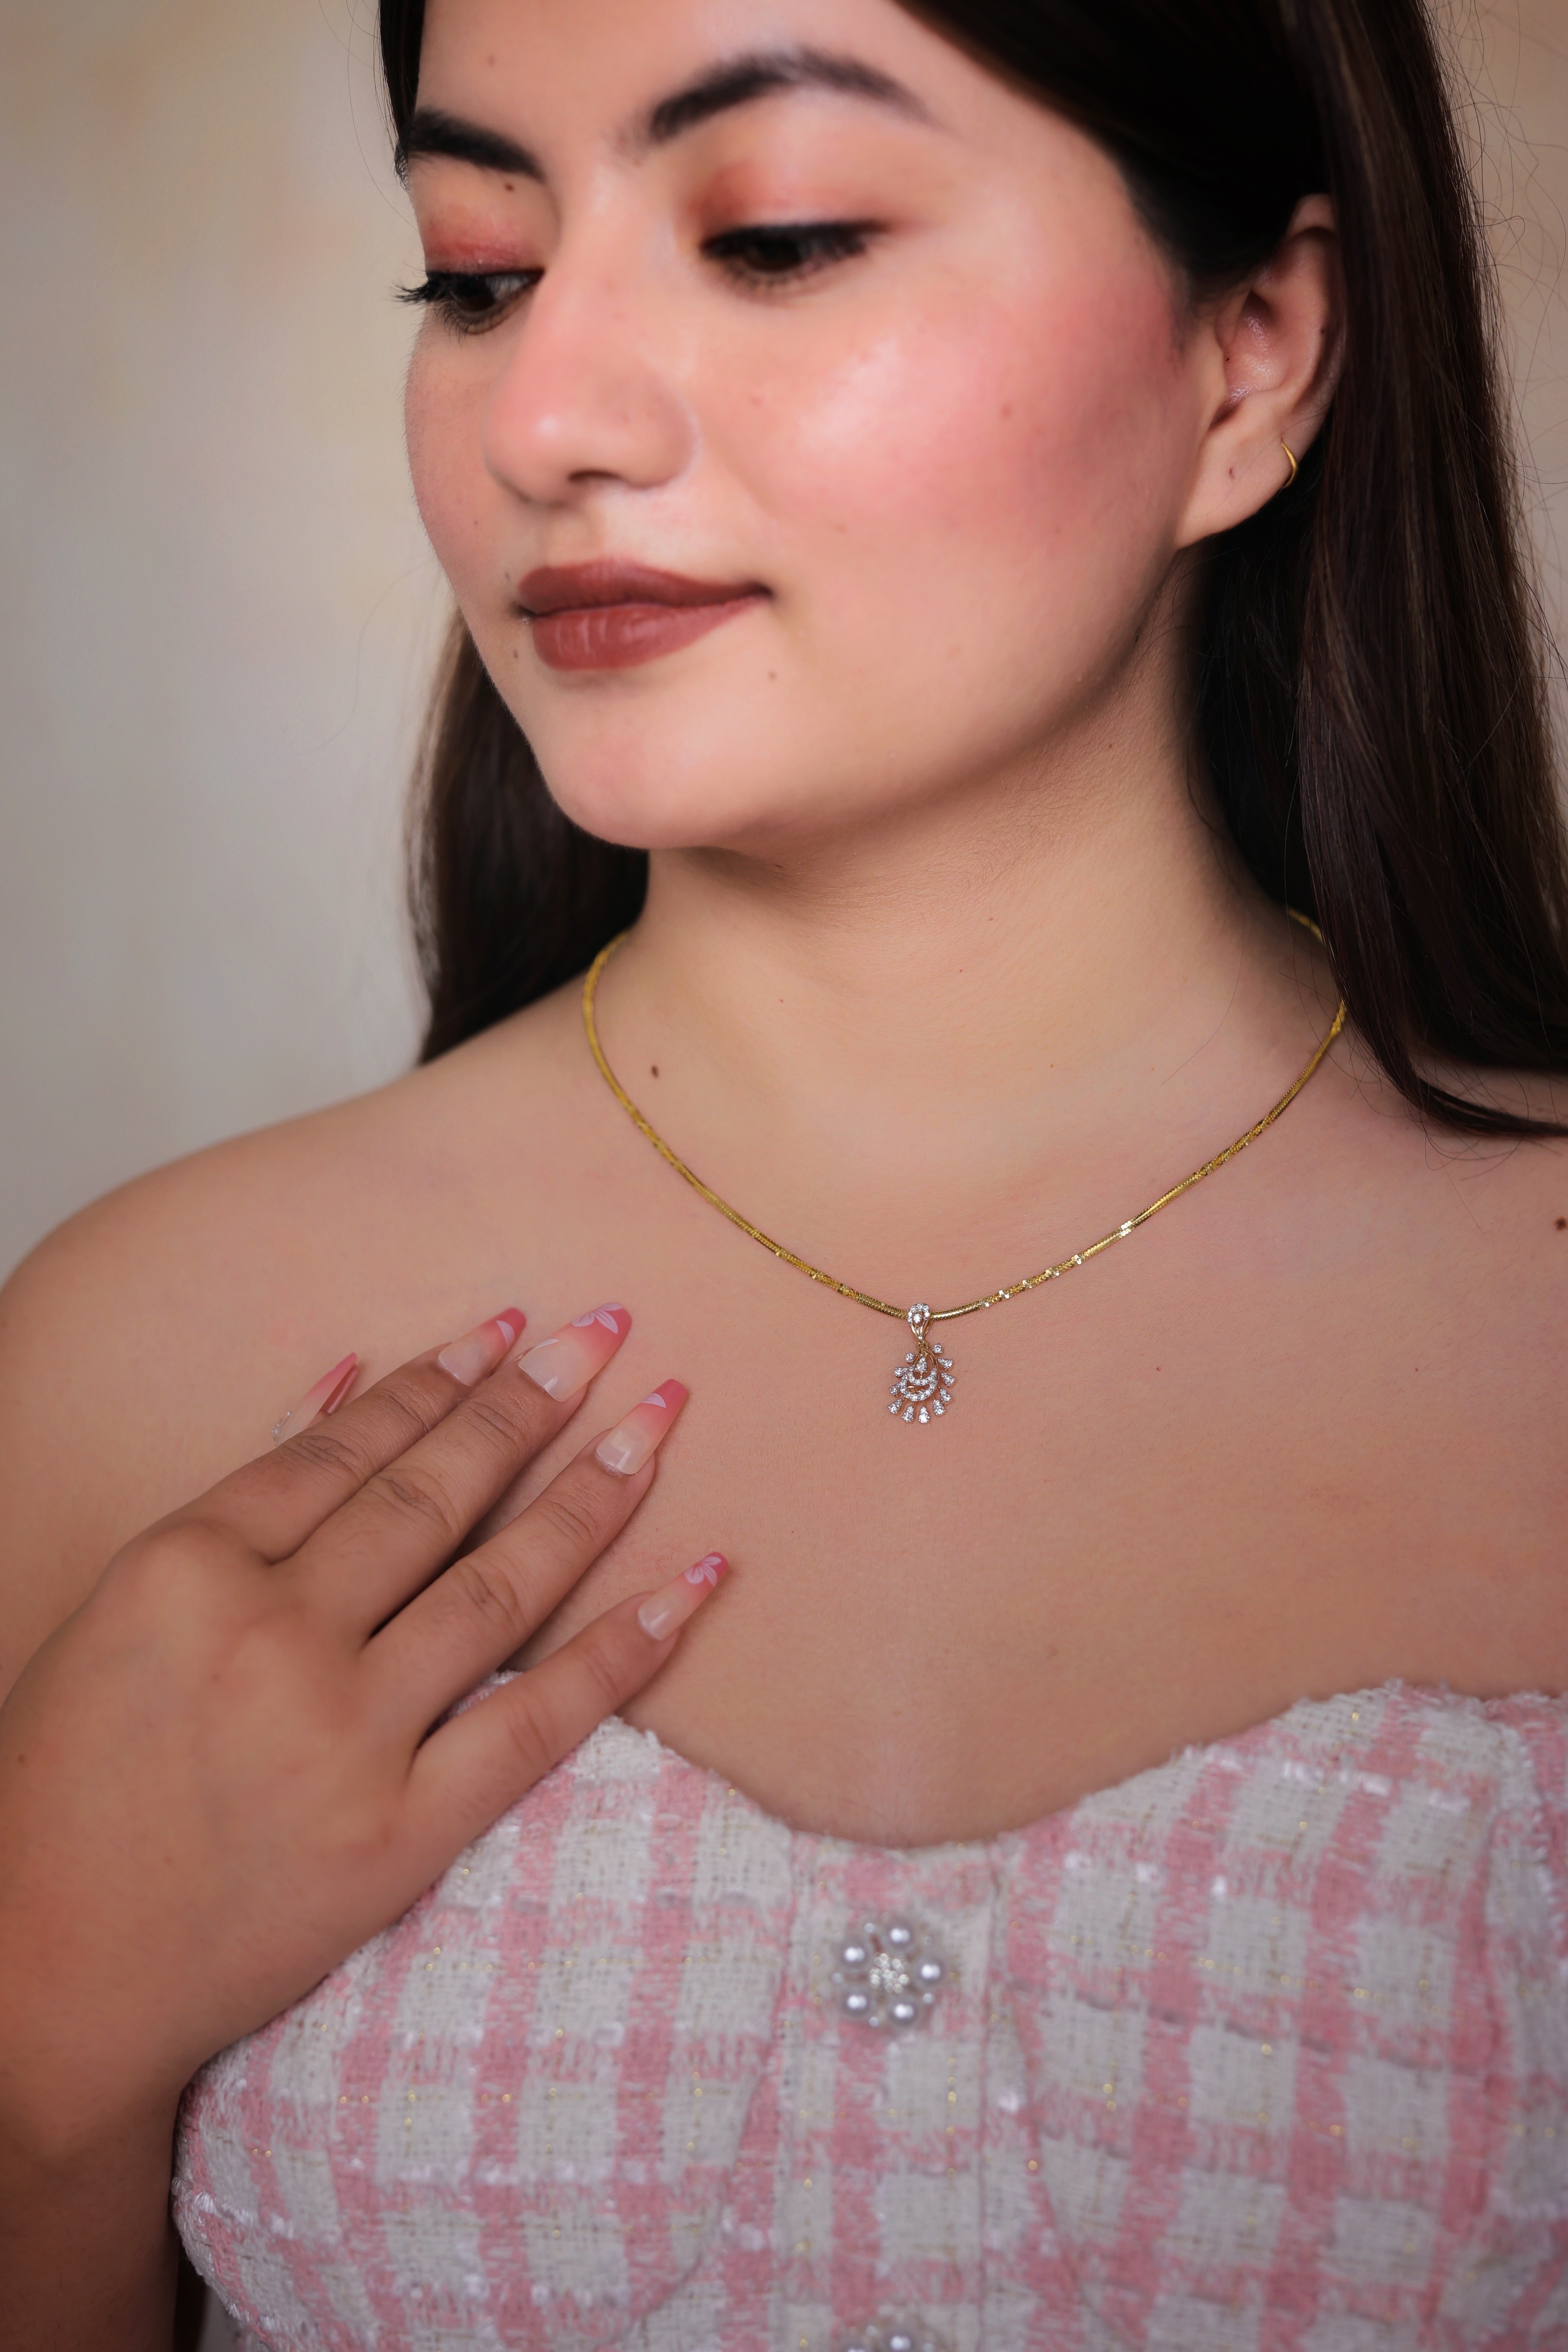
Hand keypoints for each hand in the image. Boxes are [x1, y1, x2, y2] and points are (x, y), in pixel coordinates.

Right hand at [0, 1302, 722, 2152]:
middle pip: (433, 1495)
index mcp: (188, 1567)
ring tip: (659, 1425)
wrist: (42, 1972)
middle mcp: (272, 1636)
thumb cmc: (68, 1779)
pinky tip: (692, 1581)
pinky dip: (625, 1648)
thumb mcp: (125, 1608)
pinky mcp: (398, 1834)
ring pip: (498, 1585)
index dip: (440, 1380)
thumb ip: (244, 1494)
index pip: (345, 1447)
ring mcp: (343, 1736)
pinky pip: (537, 1722)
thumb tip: (343, 1374)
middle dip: (530, 1405)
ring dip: (593, 1495)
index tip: (512, 1329)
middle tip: (608, 1336)